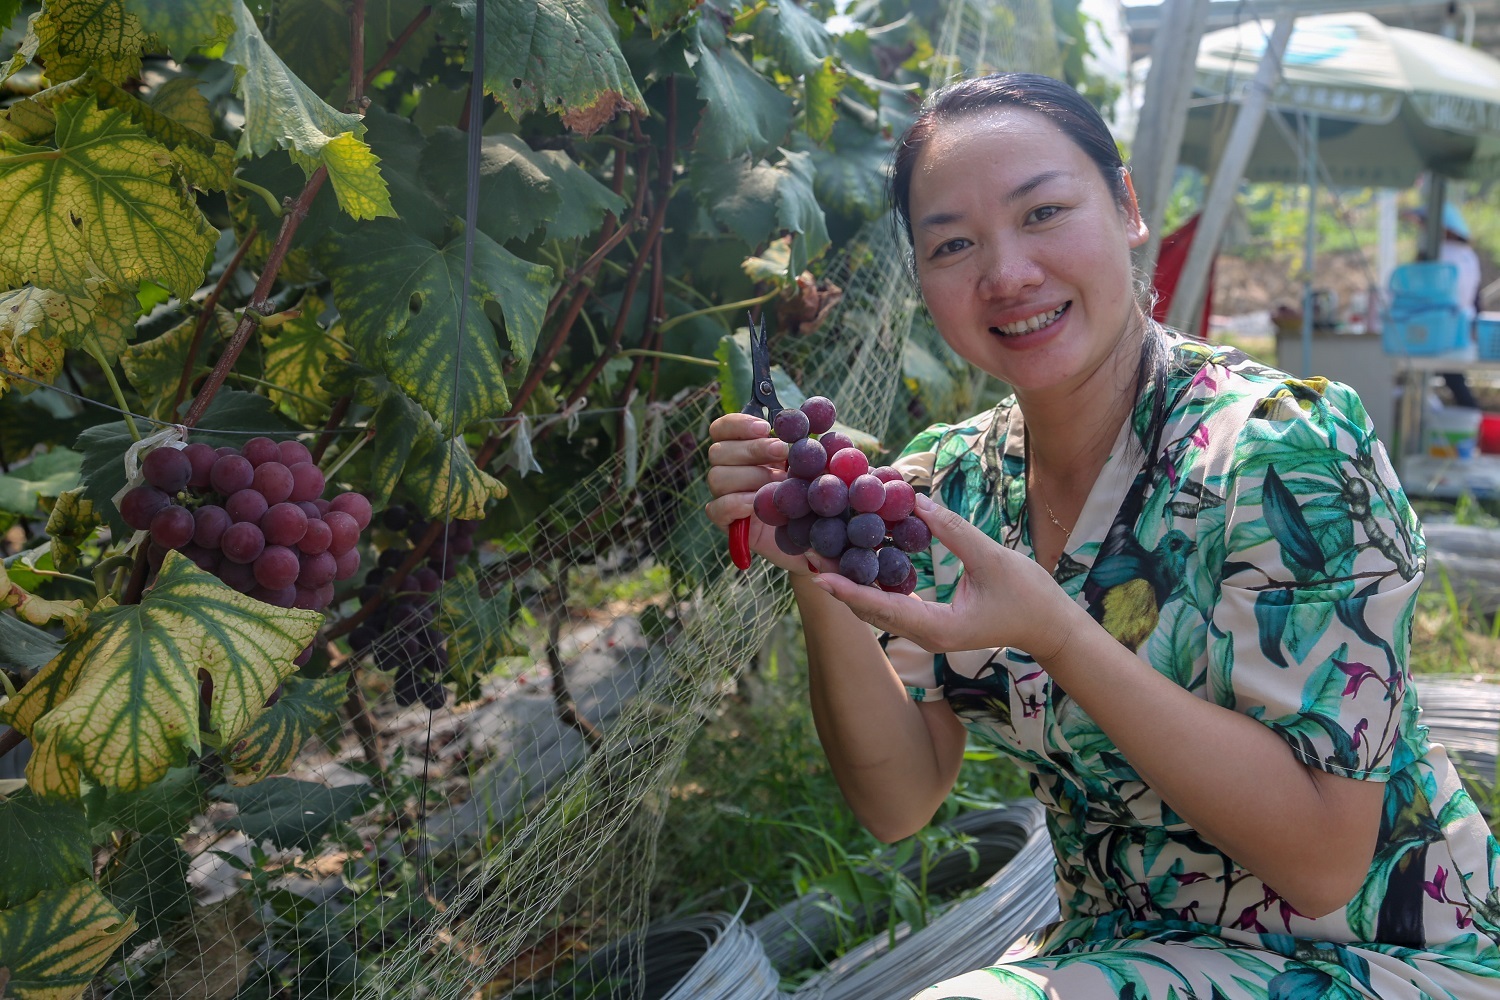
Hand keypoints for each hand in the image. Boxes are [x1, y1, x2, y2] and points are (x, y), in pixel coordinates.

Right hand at [703, 412, 838, 576]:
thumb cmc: (816, 495)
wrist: (819, 539)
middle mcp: (731, 471)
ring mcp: (727, 497)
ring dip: (748, 475)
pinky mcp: (728, 524)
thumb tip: (819, 412)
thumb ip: (812, 440)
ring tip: (778, 482)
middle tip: (782, 452)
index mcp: (746, 450)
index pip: (722, 429)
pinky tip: (758, 503)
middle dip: (751, 448)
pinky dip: (736, 502)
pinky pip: (716, 508)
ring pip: (717, 477)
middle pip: (718, 451)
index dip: (737, 424)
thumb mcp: (819, 465)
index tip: (765, 427)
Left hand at [808, 494, 1077, 655]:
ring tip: (823, 554)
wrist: (1050, 627)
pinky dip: (873, 583)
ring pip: (878, 610)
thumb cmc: (1029, 596)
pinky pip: (893, 604)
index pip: (882, 608)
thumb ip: (954, 532)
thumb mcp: (993, 559)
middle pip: (870, 611)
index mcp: (937, 628)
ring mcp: (926, 632)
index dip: (848, 589)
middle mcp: (924, 635)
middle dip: (839, 583)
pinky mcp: (931, 622)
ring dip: (852, 583)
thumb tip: (916, 502)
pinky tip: (859, 559)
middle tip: (808, 553)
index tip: (817, 573)